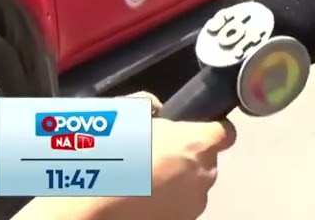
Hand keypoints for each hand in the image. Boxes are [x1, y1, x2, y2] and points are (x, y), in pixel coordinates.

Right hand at [12, 94, 234, 219]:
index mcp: (197, 143)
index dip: (211, 130)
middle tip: (159, 157)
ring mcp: (194, 203)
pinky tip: (143, 200)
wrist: (89, 207)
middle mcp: (203, 174)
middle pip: (206, 161)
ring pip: (194, 187)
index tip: (198, 131)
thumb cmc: (107, 158)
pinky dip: (168, 205)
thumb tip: (156, 108)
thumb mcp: (124, 116)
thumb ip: (148, 105)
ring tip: (146, 182)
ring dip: (178, 183)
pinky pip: (181, 208)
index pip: (225, 133)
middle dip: (188, 158)